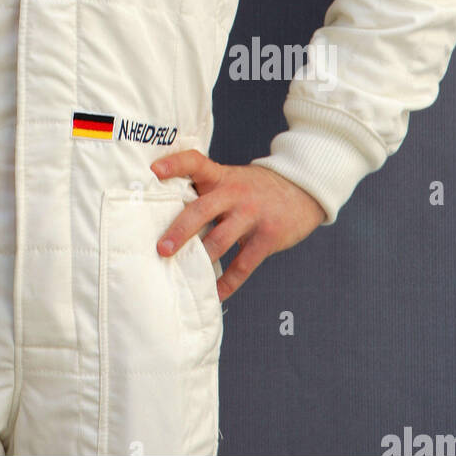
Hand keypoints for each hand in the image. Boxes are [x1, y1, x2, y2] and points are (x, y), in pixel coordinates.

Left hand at [151, 149, 326, 299]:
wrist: (302, 189)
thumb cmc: (254, 187)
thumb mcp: (232, 178)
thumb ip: (206, 190)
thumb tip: (166, 210)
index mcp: (221, 176)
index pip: (196, 162)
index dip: (175, 164)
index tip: (153, 170)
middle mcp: (235, 193)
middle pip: (202, 209)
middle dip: (180, 230)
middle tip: (161, 248)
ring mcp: (252, 215)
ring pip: (220, 240)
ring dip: (200, 259)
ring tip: (181, 272)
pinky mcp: (267, 237)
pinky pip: (243, 264)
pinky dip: (228, 282)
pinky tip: (215, 293)